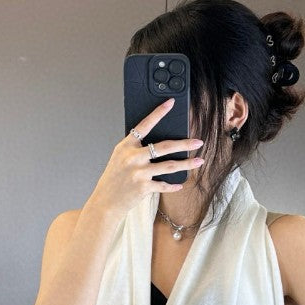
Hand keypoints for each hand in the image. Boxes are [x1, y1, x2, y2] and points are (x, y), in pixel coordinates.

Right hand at [86, 96, 204, 220]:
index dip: (158, 113)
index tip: (170, 103)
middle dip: (184, 144)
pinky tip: (180, 184)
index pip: (145, 125)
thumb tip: (158, 145)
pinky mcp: (144, 187)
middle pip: (164, 147)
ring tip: (199, 161)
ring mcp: (139, 172)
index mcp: (126, 146)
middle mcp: (133, 157)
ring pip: (170, 166)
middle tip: (198, 142)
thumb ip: (135, 149)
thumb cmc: (113, 179)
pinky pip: (164, 185)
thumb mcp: (119, 158)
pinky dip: (173, 185)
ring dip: (187, 164)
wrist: (105, 201)